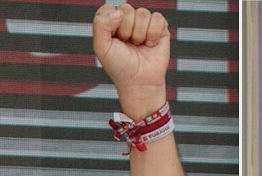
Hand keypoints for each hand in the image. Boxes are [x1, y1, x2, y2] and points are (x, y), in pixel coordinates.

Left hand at [93, 3, 169, 117]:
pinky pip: (157, 18)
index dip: (111, 23)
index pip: (109, 8)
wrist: (139, 81)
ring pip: (142, 13)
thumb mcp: (101, 46)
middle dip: (126, 30)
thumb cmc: (119, 66)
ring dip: (140, 34)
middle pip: (126, 9)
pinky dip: (153, 33)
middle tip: (127, 44)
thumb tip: (119, 11)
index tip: (113, 39)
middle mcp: (127, 21)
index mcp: (111, 23)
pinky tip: (150, 44)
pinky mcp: (160, 28)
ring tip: (139, 45)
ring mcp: (144, 24)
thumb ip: (100, 24)